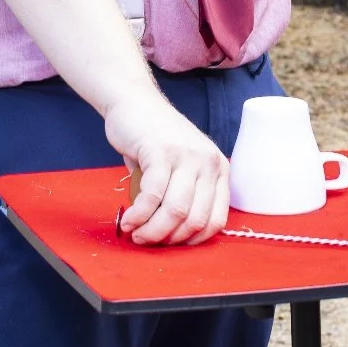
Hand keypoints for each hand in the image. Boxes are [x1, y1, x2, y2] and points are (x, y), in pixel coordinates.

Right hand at [105, 92, 230, 246]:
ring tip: (135, 233)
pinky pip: (152, 196)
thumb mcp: (181, 168)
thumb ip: (183, 196)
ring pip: (175, 211)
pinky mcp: (162, 152)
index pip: (216, 220)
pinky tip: (128, 220)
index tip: (170, 244)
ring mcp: (187, 155)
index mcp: (219, 169)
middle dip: (168, 239)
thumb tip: (169, 236)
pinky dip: (139, 215)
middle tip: (146, 241)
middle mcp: (208, 162)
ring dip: (152, 230)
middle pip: (195, 219)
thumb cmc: (155, 140)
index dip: (192, 241)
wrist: (134, 102)